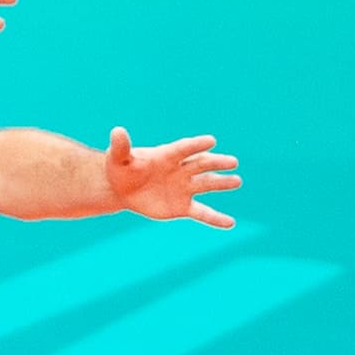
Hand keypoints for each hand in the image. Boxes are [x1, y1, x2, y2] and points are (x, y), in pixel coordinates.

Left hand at [105, 127, 240, 228]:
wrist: (122, 190)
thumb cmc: (121, 169)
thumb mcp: (118, 158)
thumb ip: (121, 147)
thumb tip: (117, 131)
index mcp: (167, 155)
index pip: (184, 149)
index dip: (196, 145)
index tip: (211, 140)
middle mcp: (181, 170)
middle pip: (202, 164)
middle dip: (217, 163)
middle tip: (232, 162)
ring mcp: (184, 188)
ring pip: (206, 185)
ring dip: (222, 183)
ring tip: (236, 181)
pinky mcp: (183, 206)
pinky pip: (202, 213)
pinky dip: (215, 218)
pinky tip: (230, 223)